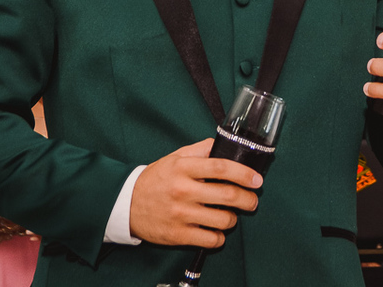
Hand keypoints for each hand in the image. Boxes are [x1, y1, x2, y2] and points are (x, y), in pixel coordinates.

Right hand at [128, 138, 262, 247]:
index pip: (221, 167)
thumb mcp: (175, 157)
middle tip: (252, 201)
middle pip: (227, 195)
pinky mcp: (177, 235)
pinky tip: (216, 230)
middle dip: (247, 199)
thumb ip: (200, 150)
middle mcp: (183, 190)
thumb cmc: (156, 179)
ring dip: (233, 219)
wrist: (126, 204)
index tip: (257, 179)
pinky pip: (210, 239)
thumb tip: (222, 143)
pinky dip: (219, 237)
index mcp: (184, 168)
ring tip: (230, 215)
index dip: (243, 173)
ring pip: (223, 220)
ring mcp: (180, 214)